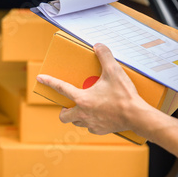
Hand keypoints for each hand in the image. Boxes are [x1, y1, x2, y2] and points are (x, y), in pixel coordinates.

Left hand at [36, 43, 151, 134]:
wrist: (137, 116)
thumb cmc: (124, 95)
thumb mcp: (114, 72)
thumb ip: (105, 56)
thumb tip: (98, 45)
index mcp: (82, 99)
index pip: (61, 88)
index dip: (49, 82)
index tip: (40, 78)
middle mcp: (83, 113)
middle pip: (64, 116)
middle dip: (64, 110)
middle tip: (70, 103)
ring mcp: (91, 124)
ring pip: (76, 122)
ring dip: (76, 116)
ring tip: (84, 109)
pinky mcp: (100, 130)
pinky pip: (90, 128)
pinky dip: (90, 122)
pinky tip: (98, 116)